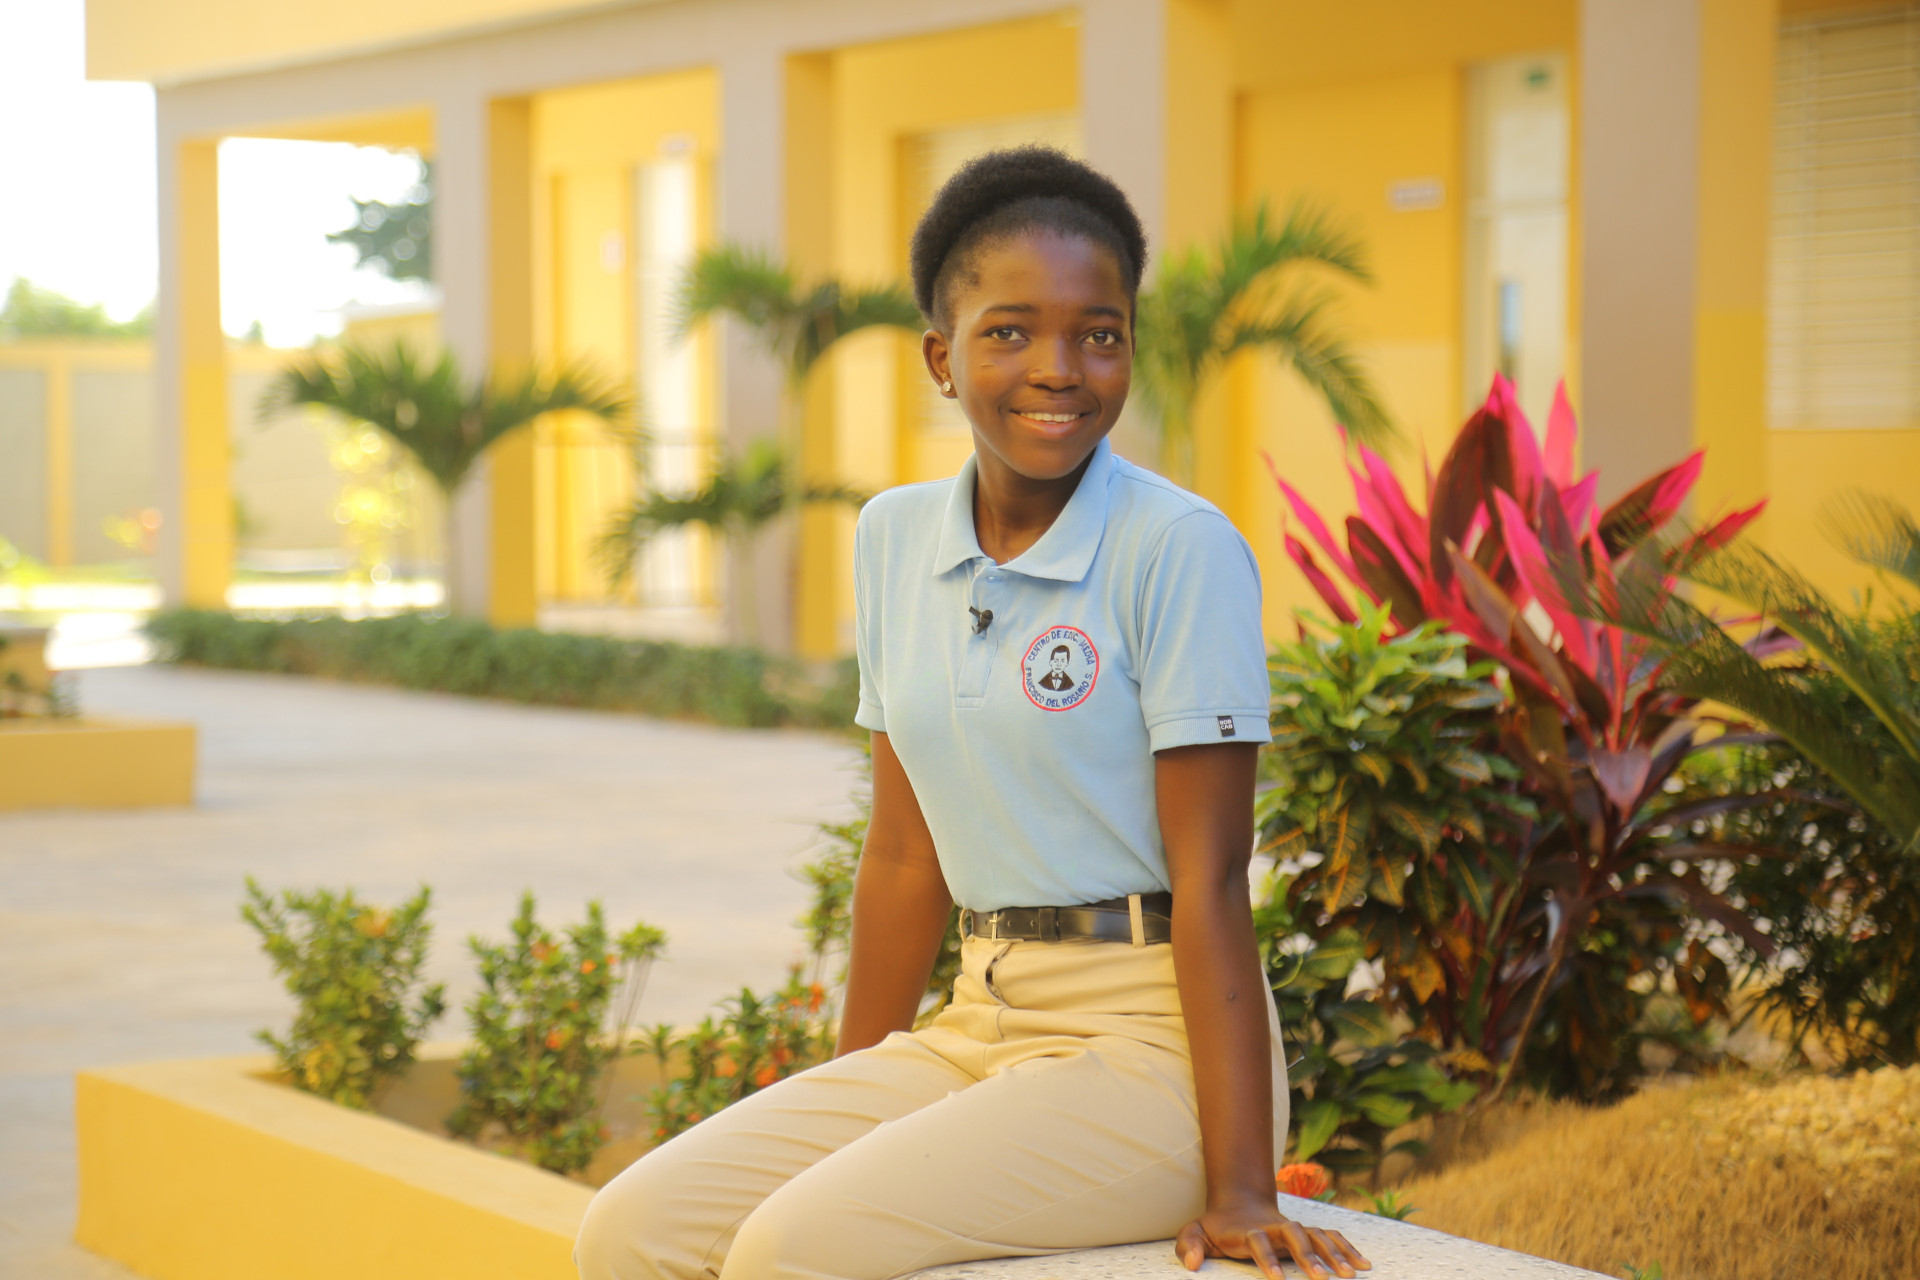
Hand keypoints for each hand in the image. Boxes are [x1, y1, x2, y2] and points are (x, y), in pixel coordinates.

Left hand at [1174, 1197, 1369, 1278]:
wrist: (1240, 1205)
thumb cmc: (1216, 1227)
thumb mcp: (1195, 1233)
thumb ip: (1190, 1246)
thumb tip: (1193, 1265)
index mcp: (1249, 1230)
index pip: (1259, 1241)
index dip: (1267, 1258)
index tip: (1277, 1279)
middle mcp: (1275, 1227)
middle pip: (1295, 1235)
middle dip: (1308, 1256)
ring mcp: (1293, 1228)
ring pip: (1317, 1235)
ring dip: (1334, 1253)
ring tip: (1350, 1275)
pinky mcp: (1307, 1233)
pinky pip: (1331, 1238)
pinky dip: (1347, 1248)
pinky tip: (1364, 1265)